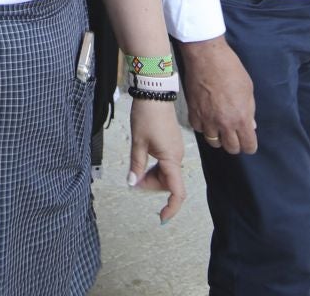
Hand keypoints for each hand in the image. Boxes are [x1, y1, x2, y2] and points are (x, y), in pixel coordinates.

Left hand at [127, 98, 186, 222]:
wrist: (154, 92)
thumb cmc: (147, 115)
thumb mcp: (137, 141)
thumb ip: (136, 164)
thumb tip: (132, 183)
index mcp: (171, 159)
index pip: (177, 192)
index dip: (171, 208)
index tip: (161, 218)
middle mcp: (177, 157)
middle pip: (167, 183)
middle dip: (150, 186)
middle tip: (132, 180)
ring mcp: (175, 150)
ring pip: (165, 173)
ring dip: (151, 176)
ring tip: (134, 169)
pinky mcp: (171, 144)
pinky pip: (165, 163)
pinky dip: (154, 167)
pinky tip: (142, 161)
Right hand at [181, 36, 256, 154]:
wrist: (206, 55)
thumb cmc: (231, 69)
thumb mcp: (248, 89)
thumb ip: (249, 110)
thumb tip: (250, 125)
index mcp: (241, 118)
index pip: (248, 146)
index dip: (249, 145)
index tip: (248, 139)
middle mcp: (224, 123)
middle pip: (231, 148)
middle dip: (235, 143)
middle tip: (234, 133)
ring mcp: (207, 119)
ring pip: (213, 142)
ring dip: (218, 136)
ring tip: (219, 126)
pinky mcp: (193, 112)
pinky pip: (198, 129)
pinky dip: (203, 126)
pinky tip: (206, 117)